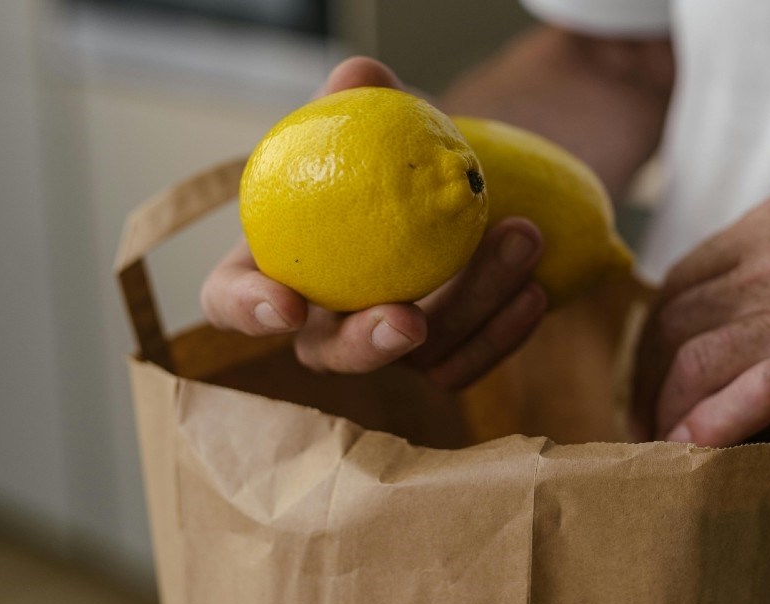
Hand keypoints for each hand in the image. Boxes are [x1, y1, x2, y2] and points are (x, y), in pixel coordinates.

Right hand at [201, 57, 547, 387]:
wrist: (461, 182)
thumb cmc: (393, 152)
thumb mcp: (375, 122)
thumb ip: (354, 100)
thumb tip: (362, 75)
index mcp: (280, 264)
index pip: (233, 299)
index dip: (248, 309)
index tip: (285, 305)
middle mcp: (328, 318)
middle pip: (330, 354)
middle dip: (367, 345)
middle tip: (410, 319)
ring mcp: (388, 345)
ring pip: (421, 355)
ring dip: (474, 303)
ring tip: (523, 237)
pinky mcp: (446, 355)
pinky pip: (472, 361)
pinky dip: (505, 332)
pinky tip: (536, 290)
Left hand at [632, 185, 769, 445]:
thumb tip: (759, 318)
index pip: (681, 277)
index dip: (657, 331)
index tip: (658, 368)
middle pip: (672, 319)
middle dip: (647, 374)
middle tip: (649, 416)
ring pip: (692, 357)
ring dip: (666, 408)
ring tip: (665, 446)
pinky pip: (747, 391)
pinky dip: (709, 425)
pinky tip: (694, 452)